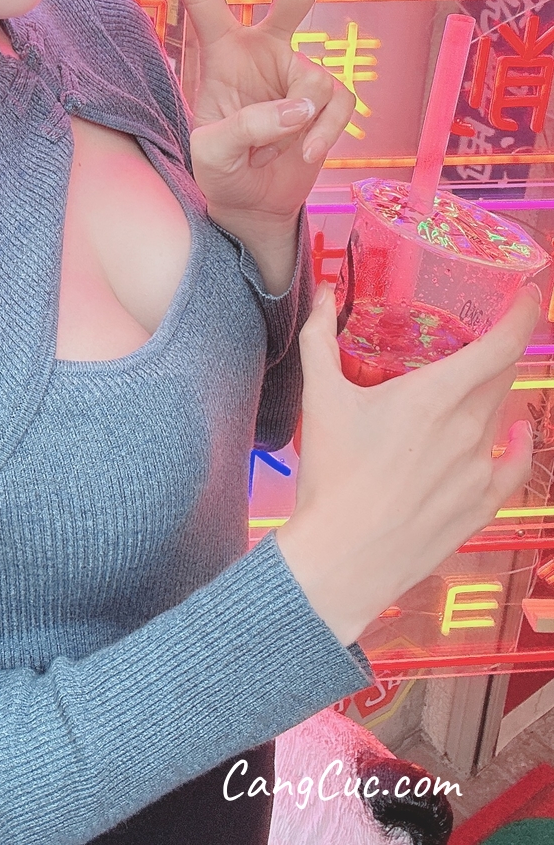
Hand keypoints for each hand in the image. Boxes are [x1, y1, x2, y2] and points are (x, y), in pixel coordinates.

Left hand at [164, 0, 354, 231]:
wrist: (253, 206)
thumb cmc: (220, 172)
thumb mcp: (212, 154)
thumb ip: (246, 127)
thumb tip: (301, 105)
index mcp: (222, 53)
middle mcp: (264, 50)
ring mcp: (299, 72)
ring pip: (316, 80)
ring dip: (294, 126)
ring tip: (271, 154)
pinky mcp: (327, 99)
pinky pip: (338, 105)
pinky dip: (323, 135)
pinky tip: (303, 156)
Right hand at [276, 283, 538, 645]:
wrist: (343, 558)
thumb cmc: (332, 478)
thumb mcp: (319, 398)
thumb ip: (320, 337)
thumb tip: (326, 292)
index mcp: (433, 396)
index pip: (500, 344)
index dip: (523, 313)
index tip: (529, 293)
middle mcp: (468, 428)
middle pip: (501, 376)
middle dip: (493, 354)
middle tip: (474, 342)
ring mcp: (480, 469)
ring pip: (502, 415)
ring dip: (491, 395)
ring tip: (469, 388)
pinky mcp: (481, 504)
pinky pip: (516, 465)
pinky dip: (521, 444)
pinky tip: (519, 433)